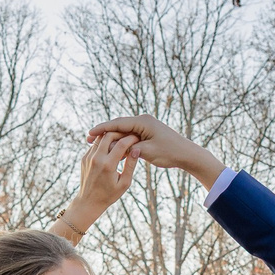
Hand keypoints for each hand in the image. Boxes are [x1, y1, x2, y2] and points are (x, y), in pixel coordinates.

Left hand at [54, 133, 138, 241]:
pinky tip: (111, 146)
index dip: (131, 138)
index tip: (138, 138)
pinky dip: (103, 142)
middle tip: (128, 135)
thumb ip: (130, 165)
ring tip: (121, 138)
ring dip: (111, 135)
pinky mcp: (84, 158)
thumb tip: (137, 149)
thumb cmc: (109, 195)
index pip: (121, 144)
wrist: (89, 201)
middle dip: (120, 133)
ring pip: (100, 137)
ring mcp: (88, 157)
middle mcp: (96, 158)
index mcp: (108, 165)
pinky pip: (95, 145)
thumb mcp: (124, 183)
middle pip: (109, 135)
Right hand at [87, 115, 224, 188]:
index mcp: (142, 122)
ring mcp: (145, 126)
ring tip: (95, 144)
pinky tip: (111, 149)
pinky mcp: (147, 133)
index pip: (117, 123)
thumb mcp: (146, 152)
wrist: (186, 154)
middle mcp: (143, 121)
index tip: (89, 133)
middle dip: (103, 133)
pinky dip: (121, 142)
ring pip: (123, 132)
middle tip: (88, 139)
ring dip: (111, 138)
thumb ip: (128, 148)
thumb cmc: (169, 152)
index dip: (102, 128)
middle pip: (118, 126)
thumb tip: (112, 147)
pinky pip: (130, 136)